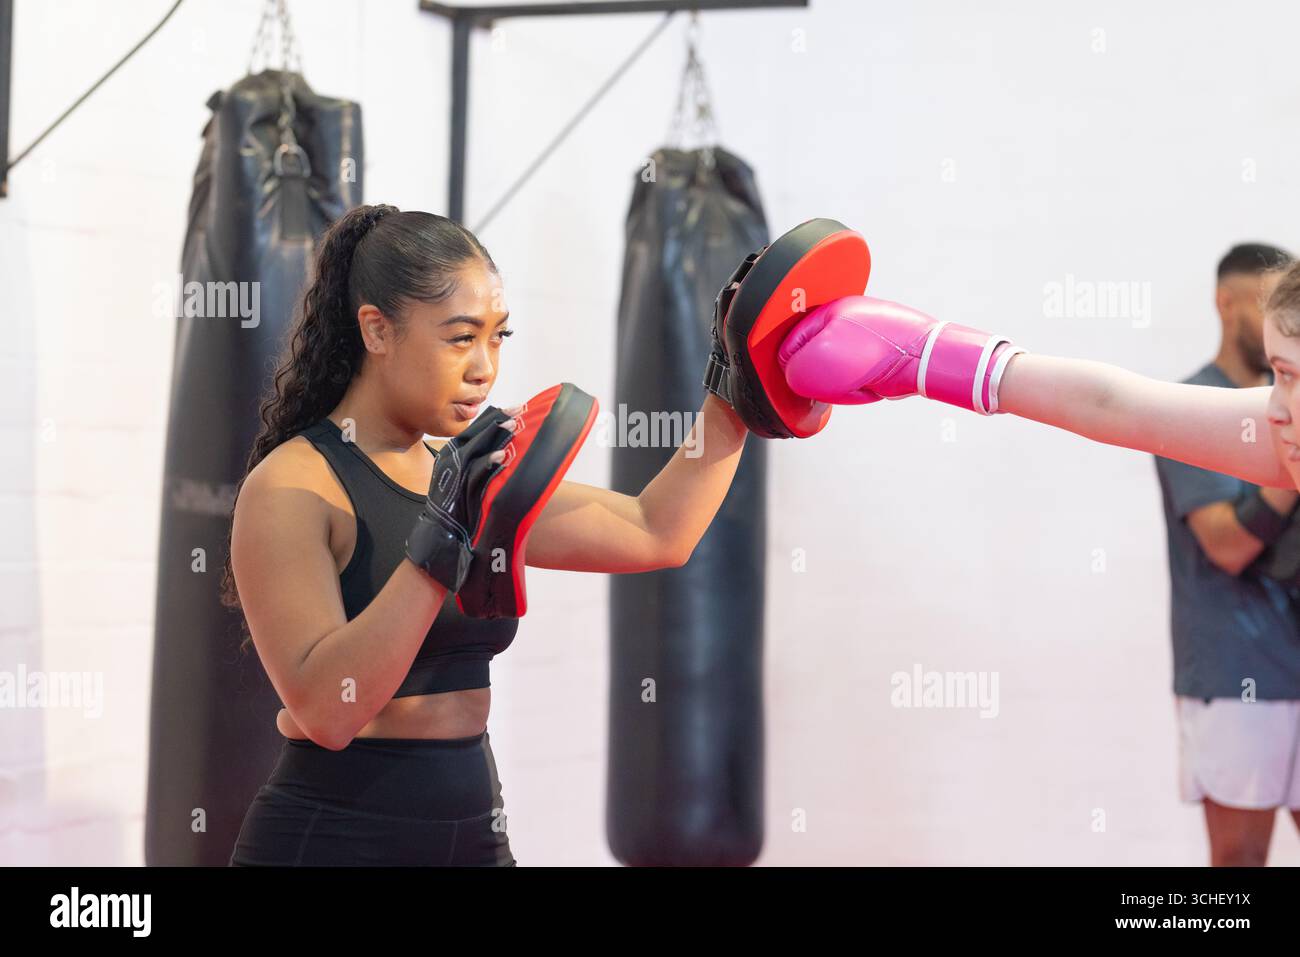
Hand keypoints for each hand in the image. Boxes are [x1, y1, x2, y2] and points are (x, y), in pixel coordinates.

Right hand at [404, 407, 514, 590]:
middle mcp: (451, 462)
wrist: (441, 540)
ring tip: (514, 425)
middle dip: (497, 421)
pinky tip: (504, 456)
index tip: (516, 408)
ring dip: (495, 437)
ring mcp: (454, 477)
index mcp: (452, 456)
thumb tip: (504, 449)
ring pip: (476, 451)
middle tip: (519, 412)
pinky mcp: (459, 493)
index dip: (494, 417)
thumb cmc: (457, 512)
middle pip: (475, 435)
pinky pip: (476, 476)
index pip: (474, 429)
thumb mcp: (465, 482)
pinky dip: (489, 464)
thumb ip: (479, 464)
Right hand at [778, 295, 1024, 414]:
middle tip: (839, 384)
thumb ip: (794, 371)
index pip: (787, 345)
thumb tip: (794, 377)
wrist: (927, 359)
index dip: (793, 369)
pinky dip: (860, 382)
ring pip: (835, 367)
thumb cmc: (878, 357)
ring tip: (861, 383)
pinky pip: (857, 370)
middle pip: (812, 356)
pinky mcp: (881, 344)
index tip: (806, 382)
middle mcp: (845, 316)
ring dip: (843, 383)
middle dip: (822, 377)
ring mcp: (865, 329)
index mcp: (825, 312)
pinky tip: (871, 384)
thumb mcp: (819, 366)